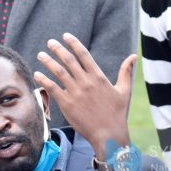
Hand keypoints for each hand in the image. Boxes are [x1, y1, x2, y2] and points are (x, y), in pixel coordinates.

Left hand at [34, 33, 135, 157]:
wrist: (109, 135)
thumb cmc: (118, 114)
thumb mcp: (124, 90)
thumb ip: (126, 72)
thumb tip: (133, 56)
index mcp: (98, 77)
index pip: (83, 54)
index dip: (73, 43)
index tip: (65, 36)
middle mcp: (86, 82)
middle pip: (68, 60)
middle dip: (58, 49)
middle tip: (50, 42)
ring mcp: (75, 92)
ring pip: (58, 72)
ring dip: (48, 61)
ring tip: (41, 54)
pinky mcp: (67, 104)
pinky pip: (52, 88)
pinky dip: (44, 80)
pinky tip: (37, 74)